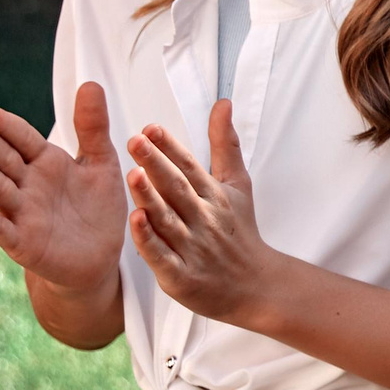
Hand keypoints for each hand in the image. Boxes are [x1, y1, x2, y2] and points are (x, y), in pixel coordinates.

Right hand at [0, 83, 125, 290]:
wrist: (99, 258)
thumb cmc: (96, 209)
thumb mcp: (101, 164)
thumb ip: (93, 127)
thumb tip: (90, 83)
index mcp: (46, 162)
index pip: (19, 137)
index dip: (1, 123)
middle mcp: (28, 184)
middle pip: (1, 157)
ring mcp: (22, 212)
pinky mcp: (22, 242)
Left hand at [124, 103, 282, 325]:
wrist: (256, 285)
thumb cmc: (239, 232)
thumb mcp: (238, 184)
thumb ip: (224, 144)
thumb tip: (223, 104)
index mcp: (214, 196)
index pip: (190, 168)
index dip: (171, 147)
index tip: (151, 128)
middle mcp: (205, 219)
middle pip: (178, 189)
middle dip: (157, 164)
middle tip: (135, 141)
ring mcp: (193, 248)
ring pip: (168, 220)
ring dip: (151, 198)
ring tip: (133, 174)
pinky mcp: (182, 275)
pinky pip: (162, 256)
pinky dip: (149, 240)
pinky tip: (136, 222)